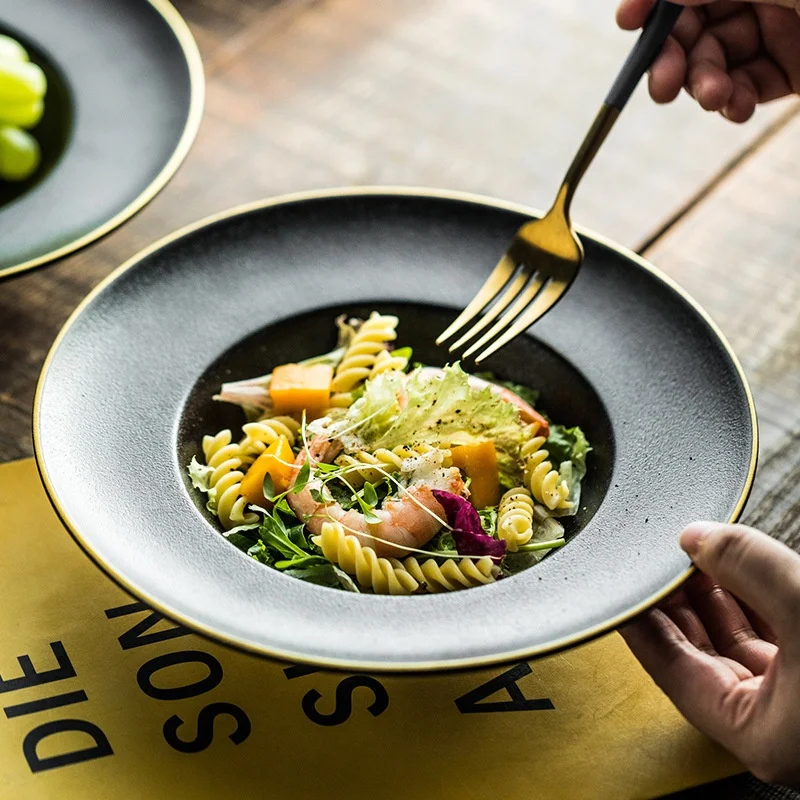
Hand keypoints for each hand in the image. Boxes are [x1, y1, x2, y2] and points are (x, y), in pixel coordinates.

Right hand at [616, 0, 799, 120]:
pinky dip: (733, 104)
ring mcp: (775, 32)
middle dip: (671, 58)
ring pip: (714, 63)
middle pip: (692, 29)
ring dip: (703, 86)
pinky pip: (746, 89)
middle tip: (662, 86)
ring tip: (714, 98)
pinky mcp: (790, 69)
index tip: (627, 20)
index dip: (651, 4)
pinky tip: (737, 108)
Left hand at [620, 522, 799, 786]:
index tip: (617, 583)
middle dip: (674, 599)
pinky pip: (772, 633)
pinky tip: (736, 565)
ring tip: (687, 550)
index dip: (640, 620)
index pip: (671, 668)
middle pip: (698, 652)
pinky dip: (751, 598)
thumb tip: (696, 537)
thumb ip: (752, 570)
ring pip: (736, 640)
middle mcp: (777, 722)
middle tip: (650, 554)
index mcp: (759, 734)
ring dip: (712, 593)